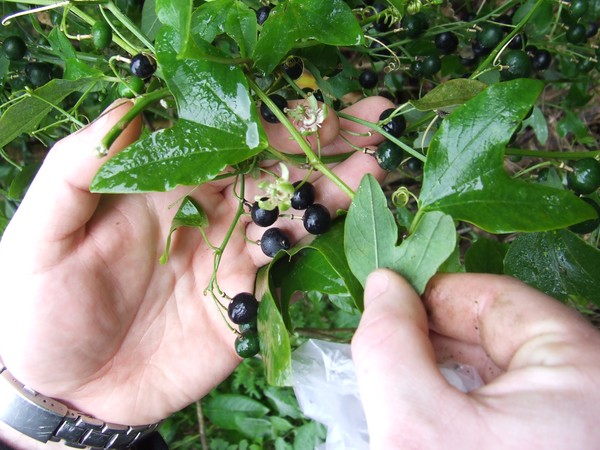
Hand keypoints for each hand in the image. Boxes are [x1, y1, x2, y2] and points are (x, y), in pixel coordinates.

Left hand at [0, 96, 392, 425]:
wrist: (65, 389)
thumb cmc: (40, 308)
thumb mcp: (42, 236)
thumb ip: (77, 171)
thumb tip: (127, 110)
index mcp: (161, 187)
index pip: (222, 142)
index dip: (268, 123)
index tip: (313, 107)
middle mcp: (203, 214)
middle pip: (267, 171)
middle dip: (319, 145)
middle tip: (371, 122)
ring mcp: (227, 258)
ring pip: (285, 216)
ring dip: (329, 191)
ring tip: (373, 167)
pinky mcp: (242, 303)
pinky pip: (284, 271)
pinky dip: (315, 247)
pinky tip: (346, 226)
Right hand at [352, 269, 599, 448]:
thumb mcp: (417, 429)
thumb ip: (391, 345)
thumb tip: (383, 284)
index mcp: (584, 370)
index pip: (494, 297)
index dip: (429, 299)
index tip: (385, 314)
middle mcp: (592, 388)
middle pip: (498, 331)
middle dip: (434, 340)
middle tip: (391, 363)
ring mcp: (577, 417)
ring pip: (501, 368)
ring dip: (447, 372)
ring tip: (411, 395)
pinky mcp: (560, 436)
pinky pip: (510, 402)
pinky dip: (470, 403)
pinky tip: (444, 420)